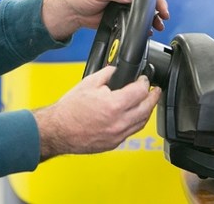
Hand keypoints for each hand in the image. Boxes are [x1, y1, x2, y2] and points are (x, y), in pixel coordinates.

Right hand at [33, 66, 160, 159]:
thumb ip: (107, 73)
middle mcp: (119, 122)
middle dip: (153, 97)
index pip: (140, 92)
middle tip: (155, 90)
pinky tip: (134, 116)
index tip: (143, 80)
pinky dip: (136, 122)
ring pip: (142, 123)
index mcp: (114, 105)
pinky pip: (131, 132)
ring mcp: (117, 135)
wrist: (58, 130)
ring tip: (147, 102)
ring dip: (147, 111)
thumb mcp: (89, 82)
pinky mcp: (114, 143)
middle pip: (147, 108)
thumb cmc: (69, 110)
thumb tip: (117, 69)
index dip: (145, 83)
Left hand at [41, 0, 168, 40]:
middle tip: (163, 15)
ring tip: (158, 25)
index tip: (158, 1)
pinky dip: (143, 23)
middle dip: (156, 5)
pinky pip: (136, 18)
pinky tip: (148, 30)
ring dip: (152, 16)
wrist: (73, 12)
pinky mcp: (123, 12)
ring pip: (144, 7)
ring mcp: (125, 0)